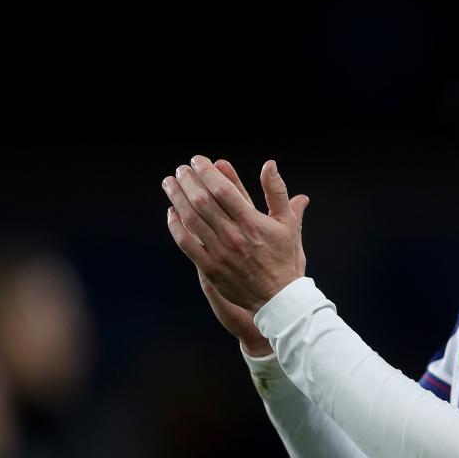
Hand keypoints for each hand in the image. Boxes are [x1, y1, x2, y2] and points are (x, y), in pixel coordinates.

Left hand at [164, 155, 309, 315]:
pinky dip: (175, 226)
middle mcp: (234, 235)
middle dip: (188, 181)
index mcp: (252, 222)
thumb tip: (269, 165)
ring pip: (191, 219)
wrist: (277, 296)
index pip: (223, 189)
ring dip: (177, 198)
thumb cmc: (284, 256)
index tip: (197, 161)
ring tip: (170, 183)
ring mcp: (219, 252)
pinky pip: (186, 243)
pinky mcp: (209, 267)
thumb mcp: (288, 222)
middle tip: (181, 170)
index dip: (207, 172)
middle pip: (203, 201)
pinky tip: (171, 213)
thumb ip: (277, 192)